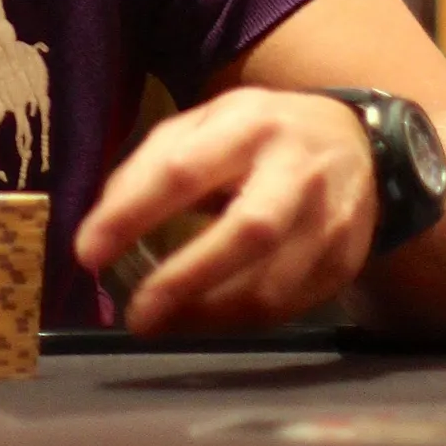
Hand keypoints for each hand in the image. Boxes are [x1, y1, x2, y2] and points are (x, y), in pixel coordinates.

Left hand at [74, 88, 377, 335]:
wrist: (357, 145)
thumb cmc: (260, 133)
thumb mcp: (207, 122)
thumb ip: (154, 162)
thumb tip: (102, 221)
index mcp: (249, 124)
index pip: (184, 169)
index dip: (132, 212)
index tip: (89, 252)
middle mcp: (295, 171)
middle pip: (247, 232)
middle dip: (185, 279)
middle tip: (137, 313)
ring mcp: (328, 221)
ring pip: (272, 285)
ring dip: (209, 315)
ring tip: (163, 323)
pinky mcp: (343, 263)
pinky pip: (288, 308)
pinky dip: (240, 323)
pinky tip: (205, 320)